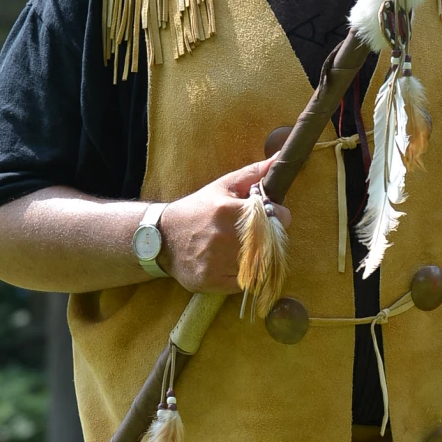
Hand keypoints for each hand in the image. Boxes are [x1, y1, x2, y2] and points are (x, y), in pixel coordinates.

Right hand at [159, 161, 288, 292]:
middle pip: (272, 242)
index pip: (278, 217)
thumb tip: (278, 158)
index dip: (280, 216)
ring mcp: (218, 262)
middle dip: (270, 237)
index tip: (271, 216)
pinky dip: (244, 274)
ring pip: (260, 264)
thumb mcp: (222, 187)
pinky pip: (245, 282)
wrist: (162, 238)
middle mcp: (224, 237)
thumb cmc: (197, 210)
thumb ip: (253, 174)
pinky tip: (230, 263)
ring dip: (257, 257)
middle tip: (257, 233)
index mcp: (229, 210)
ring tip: (241, 248)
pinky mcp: (213, 281)